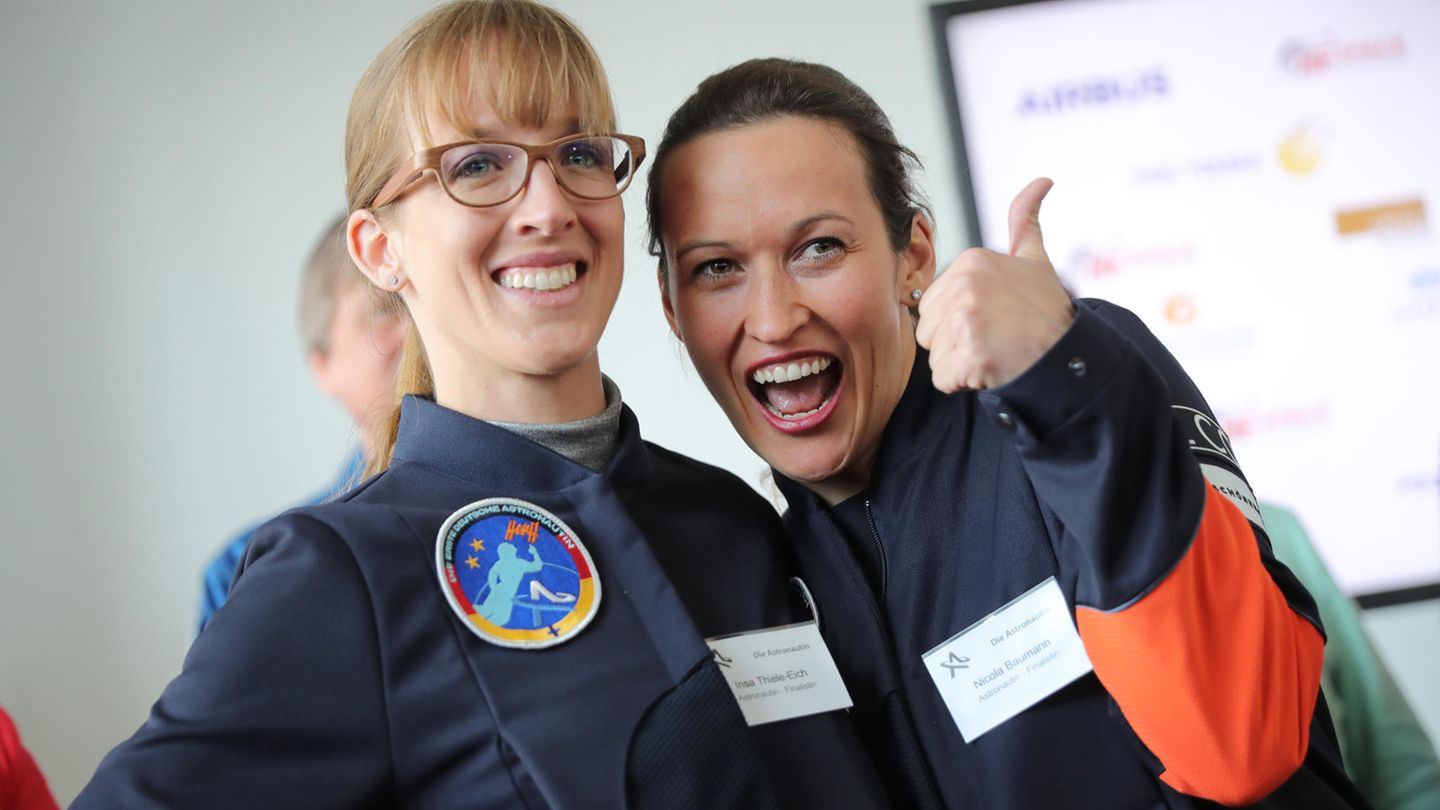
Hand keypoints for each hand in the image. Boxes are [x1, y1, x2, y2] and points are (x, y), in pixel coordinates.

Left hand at [915, 177, 1074, 392]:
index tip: (993, 318)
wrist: (1068, 355)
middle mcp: (964, 285)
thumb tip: (1042, 181)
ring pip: (934, 355)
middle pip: (927, 330)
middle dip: (955, 342)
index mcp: (970, 261)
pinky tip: (991, 369)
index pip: (932, 304)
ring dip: (960, 364)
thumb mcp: (1035, 260)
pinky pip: (943, 379)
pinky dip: (964, 383)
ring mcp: (966, 320)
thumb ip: (1024, 222)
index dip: (959, 319)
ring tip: (994, 352)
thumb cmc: (1047, 312)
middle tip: (993, 338)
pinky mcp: (969, 356)